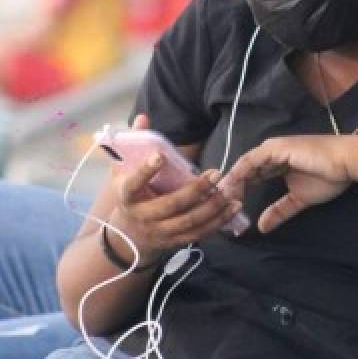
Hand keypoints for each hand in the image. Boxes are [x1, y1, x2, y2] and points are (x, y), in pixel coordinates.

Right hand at [109, 114, 243, 260]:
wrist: (127, 235)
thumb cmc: (131, 193)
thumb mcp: (124, 170)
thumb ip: (135, 143)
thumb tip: (143, 117)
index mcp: (127, 195)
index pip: (134, 183)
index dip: (146, 170)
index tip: (160, 155)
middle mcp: (143, 216)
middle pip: (170, 205)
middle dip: (195, 190)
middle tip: (215, 174)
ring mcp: (159, 231)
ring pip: (188, 222)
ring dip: (212, 208)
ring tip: (228, 193)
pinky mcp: (174, 241)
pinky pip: (198, 234)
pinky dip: (217, 222)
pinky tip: (232, 208)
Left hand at [221, 135, 357, 232]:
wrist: (346, 163)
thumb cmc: (328, 177)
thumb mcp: (298, 200)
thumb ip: (279, 211)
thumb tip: (262, 227)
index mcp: (276, 163)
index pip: (251, 175)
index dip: (239, 190)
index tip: (228, 207)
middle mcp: (271, 153)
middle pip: (243, 170)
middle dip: (230, 187)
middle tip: (217, 205)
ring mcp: (273, 148)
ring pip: (244, 165)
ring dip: (231, 182)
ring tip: (220, 199)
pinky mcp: (276, 148)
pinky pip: (251, 161)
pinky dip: (239, 173)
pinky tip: (231, 187)